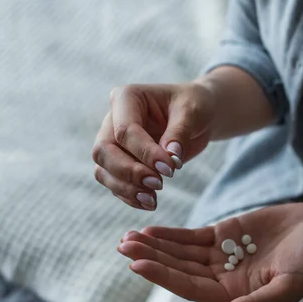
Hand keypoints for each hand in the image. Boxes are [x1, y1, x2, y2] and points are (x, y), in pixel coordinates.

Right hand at [92, 83, 215, 210]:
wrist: (198, 115)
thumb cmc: (194, 106)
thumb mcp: (193, 112)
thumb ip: (180, 132)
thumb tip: (170, 157)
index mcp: (127, 98)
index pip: (125, 130)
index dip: (145, 153)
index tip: (170, 169)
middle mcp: (113, 119)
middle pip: (104, 151)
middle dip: (129, 172)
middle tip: (158, 186)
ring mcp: (113, 142)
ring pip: (104, 170)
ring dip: (126, 189)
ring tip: (152, 201)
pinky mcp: (120, 161)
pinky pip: (114, 183)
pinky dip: (129, 196)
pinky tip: (149, 203)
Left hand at [117, 203, 302, 301]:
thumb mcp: (285, 288)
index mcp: (232, 295)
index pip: (189, 287)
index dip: (163, 276)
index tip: (137, 263)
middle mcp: (221, 277)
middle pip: (179, 269)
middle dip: (151, 257)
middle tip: (124, 246)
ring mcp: (221, 255)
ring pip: (180, 252)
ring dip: (155, 244)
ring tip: (129, 236)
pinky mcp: (224, 234)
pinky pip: (192, 236)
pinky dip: (172, 233)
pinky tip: (151, 229)